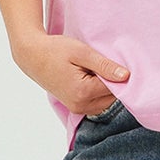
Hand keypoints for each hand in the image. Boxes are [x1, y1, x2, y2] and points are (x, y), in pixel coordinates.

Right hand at [13, 30, 130, 116]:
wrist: (33, 56)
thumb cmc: (56, 50)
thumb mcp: (82, 52)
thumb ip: (104, 66)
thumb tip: (126, 76)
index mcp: (83, 92)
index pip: (116, 87)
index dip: (118, 73)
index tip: (113, 60)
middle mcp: (81, 105)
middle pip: (112, 98)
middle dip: (113, 83)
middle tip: (104, 64)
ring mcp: (77, 109)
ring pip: (106, 102)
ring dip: (106, 88)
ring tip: (94, 70)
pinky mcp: (76, 107)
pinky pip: (97, 103)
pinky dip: (99, 92)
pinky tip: (91, 77)